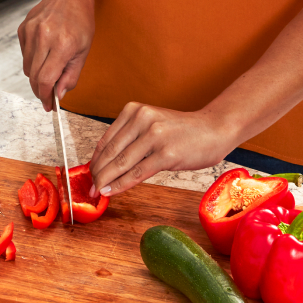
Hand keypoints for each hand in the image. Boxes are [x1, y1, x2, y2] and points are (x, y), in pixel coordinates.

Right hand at [18, 0, 94, 110]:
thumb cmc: (80, 22)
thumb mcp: (84, 51)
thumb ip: (71, 75)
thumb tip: (59, 95)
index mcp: (63, 44)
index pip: (46, 79)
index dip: (46, 96)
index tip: (49, 106)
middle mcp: (44, 37)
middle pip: (34, 77)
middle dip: (40, 91)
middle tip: (48, 97)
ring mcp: (31, 32)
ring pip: (27, 68)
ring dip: (37, 75)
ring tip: (50, 66)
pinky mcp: (22, 30)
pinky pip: (24, 55)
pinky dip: (33, 60)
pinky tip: (44, 51)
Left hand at [88, 102, 235, 197]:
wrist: (215, 129)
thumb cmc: (183, 131)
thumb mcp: (152, 125)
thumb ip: (130, 138)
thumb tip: (106, 162)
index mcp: (135, 110)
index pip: (106, 139)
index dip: (95, 160)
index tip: (88, 174)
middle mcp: (142, 119)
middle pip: (111, 151)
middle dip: (97, 173)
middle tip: (89, 187)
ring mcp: (155, 136)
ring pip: (121, 163)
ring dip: (105, 180)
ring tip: (97, 191)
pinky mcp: (166, 154)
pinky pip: (136, 173)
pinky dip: (120, 184)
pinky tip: (110, 191)